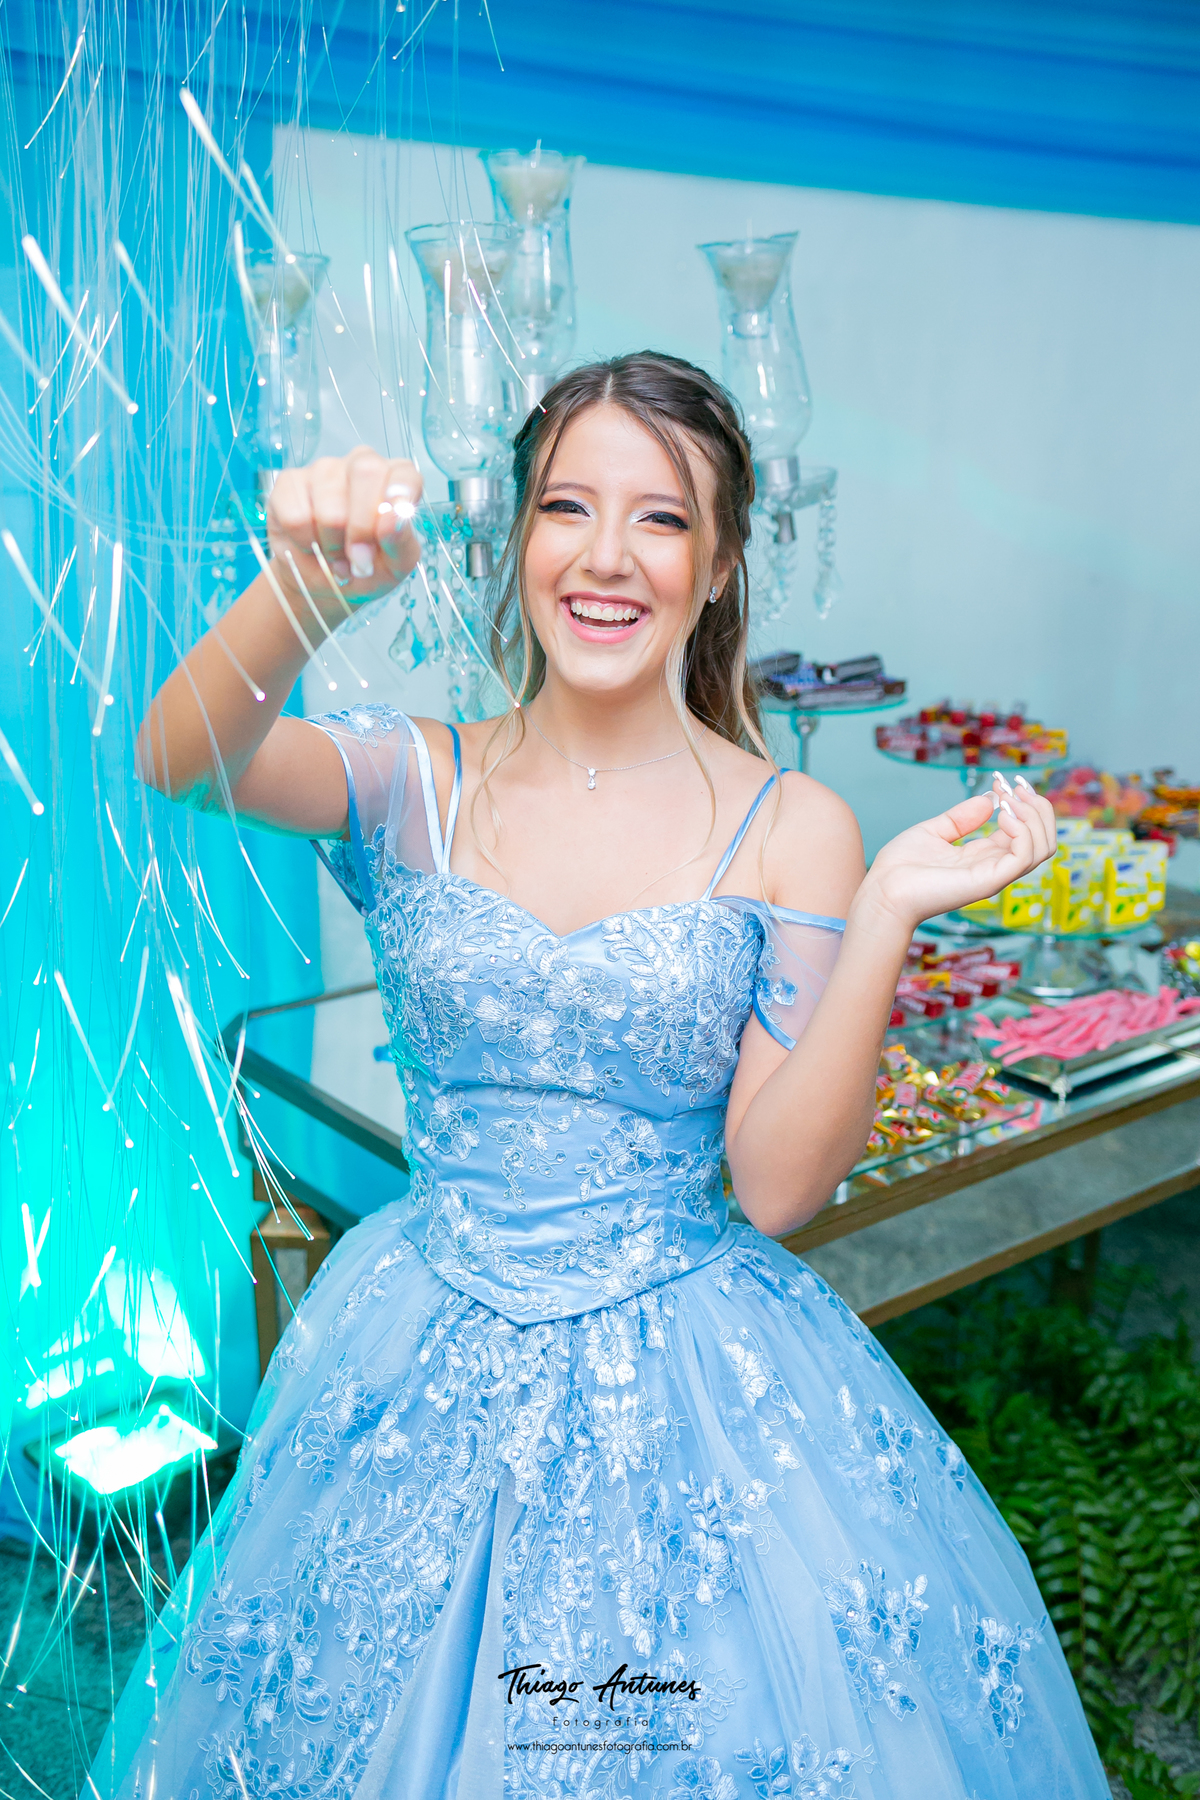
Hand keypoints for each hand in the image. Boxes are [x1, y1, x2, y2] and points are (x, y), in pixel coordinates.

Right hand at [266, 447, 422, 622]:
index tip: (387, 533)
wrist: (324, 583)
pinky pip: (296, 515)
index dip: (398, 500)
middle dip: (361, 528)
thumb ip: (400, 541)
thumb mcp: (395, 564)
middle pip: (365, 472)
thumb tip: (391, 521)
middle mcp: (361, 464)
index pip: (404, 473)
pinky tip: (310, 544)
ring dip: (331, 543)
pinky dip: (304, 541)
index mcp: (395, 479)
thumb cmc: (366, 568)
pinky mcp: (289, 482)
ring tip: (334, 555)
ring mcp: (323, 469)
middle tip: (358, 559)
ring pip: (328, 503)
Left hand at [856, 775, 1057, 933]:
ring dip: (1033, 816)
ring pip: (1043, 848)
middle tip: (1014, 787)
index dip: (1022, 803)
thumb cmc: (900, 868)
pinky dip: (1023, 831)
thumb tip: (988, 800)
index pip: (1024, 831)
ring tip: (1009, 801)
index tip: (1002, 782)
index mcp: (984, 856)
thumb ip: (961, 818)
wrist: (882, 892)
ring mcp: (995, 875)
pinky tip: (1003, 816)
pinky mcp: (989, 881)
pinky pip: (1025, 856)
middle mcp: (994, 866)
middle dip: (1037, 806)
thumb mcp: (934, 831)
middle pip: (1043, 839)